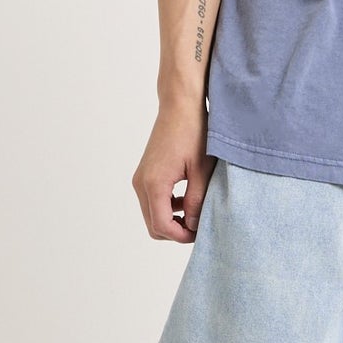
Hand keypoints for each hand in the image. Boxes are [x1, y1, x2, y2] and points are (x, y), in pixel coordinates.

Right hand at [132, 102, 215, 242]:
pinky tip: (186, 199)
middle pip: (153, 225)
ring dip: (172, 219)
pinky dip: (167, 207)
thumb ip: (196, 202)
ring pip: (152, 214)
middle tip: (199, 226)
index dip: (181, 236)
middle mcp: (141, 183)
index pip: (162, 226)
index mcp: (154, 184)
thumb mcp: (202, 171)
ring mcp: (140, 178)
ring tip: (195, 212)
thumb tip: (192, 225)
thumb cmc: (194, 133)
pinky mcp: (144, 174)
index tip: (200, 233)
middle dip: (176, 231)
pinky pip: (152, 201)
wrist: (180, 106)